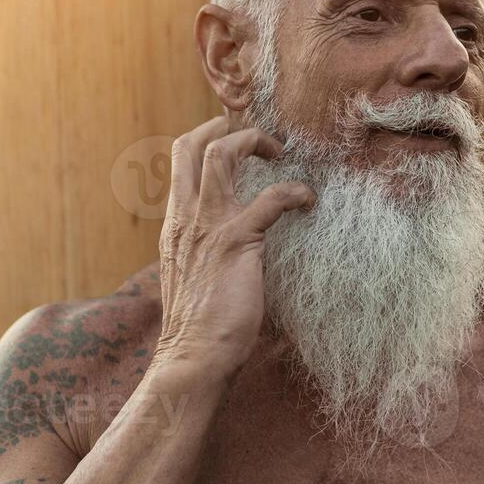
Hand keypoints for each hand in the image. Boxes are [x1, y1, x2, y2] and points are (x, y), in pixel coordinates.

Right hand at [150, 116, 314, 377]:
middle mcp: (186, 217)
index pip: (180, 160)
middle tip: (259, 138)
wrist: (194, 357)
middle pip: (191, 145)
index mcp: (175, 224)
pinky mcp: (236, 240)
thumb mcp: (190, 276)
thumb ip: (202, 250)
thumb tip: (225, 243)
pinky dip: (295, 191)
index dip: (206, 138)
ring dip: (255, 142)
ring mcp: (209, 225)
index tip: (235, 139)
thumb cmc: (199, 325)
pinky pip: (271, 197)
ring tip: (281, 155)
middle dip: (225, 126)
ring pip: (221, 154)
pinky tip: (308, 200)